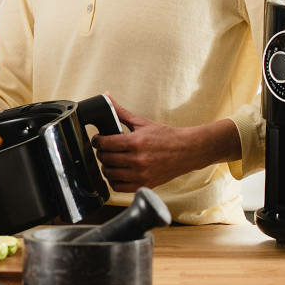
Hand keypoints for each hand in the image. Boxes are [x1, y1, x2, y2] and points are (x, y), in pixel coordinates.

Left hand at [91, 95, 239, 191]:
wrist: (187, 151)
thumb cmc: (166, 137)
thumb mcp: (142, 122)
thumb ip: (121, 112)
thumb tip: (107, 96)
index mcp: (135, 142)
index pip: (104, 144)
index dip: (97, 141)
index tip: (98, 140)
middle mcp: (137, 159)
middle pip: (105, 159)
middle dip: (102, 153)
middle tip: (105, 150)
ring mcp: (140, 174)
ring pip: (110, 174)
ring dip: (107, 167)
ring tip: (111, 161)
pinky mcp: (144, 184)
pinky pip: (119, 187)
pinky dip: (115, 181)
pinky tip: (119, 173)